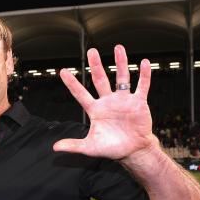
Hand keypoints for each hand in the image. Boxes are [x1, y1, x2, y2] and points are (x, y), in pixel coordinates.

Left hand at [55, 45, 155, 160]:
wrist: (132, 151)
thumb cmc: (111, 148)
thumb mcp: (90, 147)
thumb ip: (73, 145)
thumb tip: (55, 148)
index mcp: (95, 110)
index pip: (80, 94)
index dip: (72, 83)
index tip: (63, 71)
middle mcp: (108, 101)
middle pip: (100, 80)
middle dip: (96, 66)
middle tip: (92, 51)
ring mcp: (123, 100)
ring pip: (121, 78)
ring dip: (120, 63)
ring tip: (118, 48)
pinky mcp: (138, 102)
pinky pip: (141, 86)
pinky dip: (144, 75)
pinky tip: (143, 63)